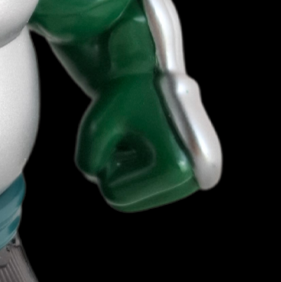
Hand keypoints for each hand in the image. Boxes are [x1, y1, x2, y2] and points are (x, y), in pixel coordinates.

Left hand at [76, 73, 198, 211]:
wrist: (151, 80)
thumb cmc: (124, 98)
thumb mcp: (96, 124)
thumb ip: (87, 157)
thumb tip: (92, 175)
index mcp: (175, 167)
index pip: (114, 194)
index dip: (104, 165)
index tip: (118, 136)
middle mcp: (193, 180)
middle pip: (123, 201)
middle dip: (113, 171)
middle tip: (123, 138)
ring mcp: (193, 182)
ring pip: (131, 199)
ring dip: (123, 171)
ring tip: (133, 141)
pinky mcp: (188, 181)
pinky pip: (141, 193)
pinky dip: (132, 173)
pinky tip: (142, 146)